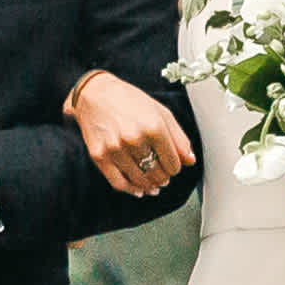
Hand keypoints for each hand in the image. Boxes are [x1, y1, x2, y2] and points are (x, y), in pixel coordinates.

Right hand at [65, 71, 192, 197]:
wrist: (94, 94)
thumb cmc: (130, 101)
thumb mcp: (161, 113)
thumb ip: (178, 138)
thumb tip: (190, 160)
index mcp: (153, 126)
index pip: (172, 163)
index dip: (175, 168)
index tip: (173, 167)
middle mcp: (134, 138)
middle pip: (156, 173)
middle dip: (163, 177)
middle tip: (164, 177)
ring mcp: (115, 148)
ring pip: (139, 179)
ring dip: (150, 185)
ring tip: (154, 185)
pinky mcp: (99, 155)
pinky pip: (118, 182)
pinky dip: (131, 190)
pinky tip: (138, 190)